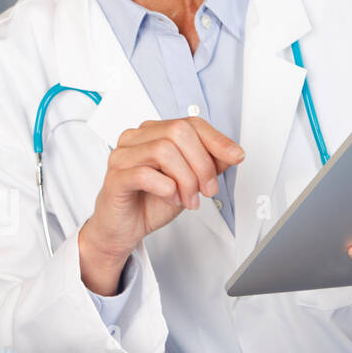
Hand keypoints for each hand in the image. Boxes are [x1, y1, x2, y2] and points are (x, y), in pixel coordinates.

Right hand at [81, 118, 244, 265]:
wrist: (123, 229)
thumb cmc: (150, 201)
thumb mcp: (188, 181)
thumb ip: (208, 163)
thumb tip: (232, 153)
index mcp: (153, 133)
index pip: (190, 123)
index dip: (216, 139)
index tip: (236, 156)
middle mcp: (136, 139)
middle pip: (178, 132)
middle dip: (201, 163)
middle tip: (207, 189)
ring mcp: (122, 156)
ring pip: (163, 151)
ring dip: (185, 179)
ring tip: (188, 199)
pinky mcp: (115, 177)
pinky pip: (145, 174)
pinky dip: (165, 188)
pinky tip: (170, 198)